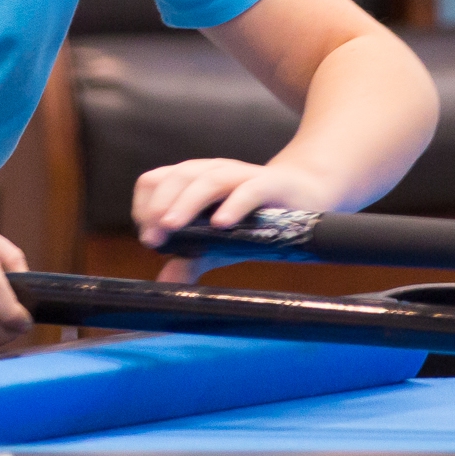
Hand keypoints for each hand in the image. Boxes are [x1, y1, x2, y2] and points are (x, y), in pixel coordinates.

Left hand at [132, 159, 337, 283]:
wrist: (307, 195)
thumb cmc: (256, 218)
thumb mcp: (220, 243)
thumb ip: (192, 259)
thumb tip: (164, 284)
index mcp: (195, 179)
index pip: (156, 180)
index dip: (146, 205)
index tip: (150, 237)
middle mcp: (214, 171)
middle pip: (179, 177)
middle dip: (160, 205)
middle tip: (154, 236)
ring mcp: (242, 175)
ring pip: (208, 180)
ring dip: (187, 202)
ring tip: (172, 225)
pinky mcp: (270, 184)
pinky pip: (249, 190)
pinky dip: (233, 205)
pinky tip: (220, 224)